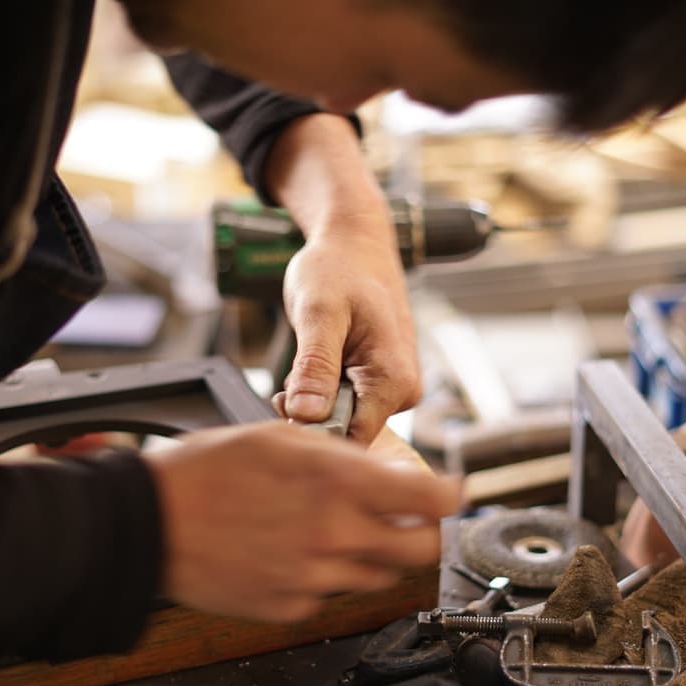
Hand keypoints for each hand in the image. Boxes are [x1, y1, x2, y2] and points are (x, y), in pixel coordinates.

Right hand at [146, 421, 459, 622]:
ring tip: (337, 530)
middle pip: (419, 549)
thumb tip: (381, 472)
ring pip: (377, 575)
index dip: (448, 494)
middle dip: (420, 531)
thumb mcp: (279, 438)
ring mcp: (315, 577)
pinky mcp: (291, 607)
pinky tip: (296, 551)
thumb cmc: (204, 472)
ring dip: (373, 554)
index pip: (432, 500)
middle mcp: (335, 534)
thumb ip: (339, 455)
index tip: (448, 493)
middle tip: (407, 518)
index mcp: (338, 483)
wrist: (149, 524)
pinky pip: (330, 594)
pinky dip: (326, 575)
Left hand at [273, 218, 420, 443]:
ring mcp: (394, 388)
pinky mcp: (381, 384)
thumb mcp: (318, 313)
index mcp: (394, 379)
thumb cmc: (338, 269)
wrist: (353, 245)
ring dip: (313, 404)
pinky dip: (321, 393)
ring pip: (344, 421)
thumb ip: (314, 366)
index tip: (283, 406)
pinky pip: (346, 406)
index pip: (353, 439)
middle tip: (285, 383)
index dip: (312, 432)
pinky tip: (314, 368)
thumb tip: (306, 415)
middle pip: (347, 433)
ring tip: (302, 367)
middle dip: (310, 416)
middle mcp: (403, 391)